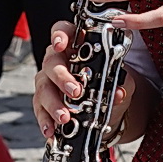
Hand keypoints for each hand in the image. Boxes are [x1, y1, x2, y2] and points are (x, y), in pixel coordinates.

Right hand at [33, 23, 137, 140]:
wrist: (109, 113)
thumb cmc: (110, 88)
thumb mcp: (122, 83)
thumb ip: (122, 84)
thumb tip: (119, 92)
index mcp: (76, 47)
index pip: (63, 31)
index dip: (60, 35)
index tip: (61, 44)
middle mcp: (59, 62)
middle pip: (52, 62)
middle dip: (62, 77)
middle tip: (75, 91)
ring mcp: (49, 82)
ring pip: (43, 88)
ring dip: (54, 103)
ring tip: (65, 117)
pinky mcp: (44, 103)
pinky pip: (40, 110)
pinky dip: (45, 121)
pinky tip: (51, 130)